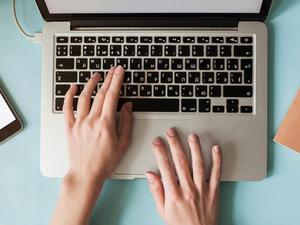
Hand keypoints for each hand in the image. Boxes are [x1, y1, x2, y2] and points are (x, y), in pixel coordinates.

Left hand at [49, 66, 132, 224]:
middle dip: (108, 78)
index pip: (112, 96)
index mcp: (106, 124)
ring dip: (91, 84)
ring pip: (84, 97)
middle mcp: (91, 121)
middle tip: (113, 69)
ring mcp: (79, 123)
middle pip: (100, 94)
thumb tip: (127, 106)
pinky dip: (69, 96)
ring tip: (96, 75)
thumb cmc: (106, 162)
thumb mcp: (123, 144)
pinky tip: (72, 87)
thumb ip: (126, 123)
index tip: (120, 71)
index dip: (117, 81)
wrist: (86, 174)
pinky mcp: (70, 127)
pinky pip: (67, 108)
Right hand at [146, 128, 221, 224]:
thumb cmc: (179, 224)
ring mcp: (202, 189)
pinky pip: (216, 173)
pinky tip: (216, 149)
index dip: (160, 152)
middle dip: (175, 144)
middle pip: (181, 162)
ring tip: (192, 136)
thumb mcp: (162, 210)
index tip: (157, 142)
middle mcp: (188, 189)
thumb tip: (150, 174)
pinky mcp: (214, 191)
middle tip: (172, 132)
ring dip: (195, 148)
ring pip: (199, 164)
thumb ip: (156, 190)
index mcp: (174, 194)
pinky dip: (217, 160)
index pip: (165, 168)